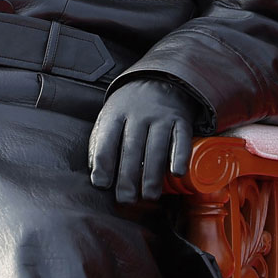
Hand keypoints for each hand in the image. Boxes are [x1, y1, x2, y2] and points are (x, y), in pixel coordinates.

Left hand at [88, 78, 200, 203]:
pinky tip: (177, 173)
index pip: (106, 141)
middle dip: (128, 177)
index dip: (103, 164)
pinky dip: (180, 156)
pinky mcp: (181, 120)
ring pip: (156, 148)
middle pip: (132, 149)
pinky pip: (181, 140)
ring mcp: (161, 116)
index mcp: (116, 113)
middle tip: (126, 199)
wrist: (160, 78)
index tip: (102, 184)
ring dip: (153, 174)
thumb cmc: (130, 107)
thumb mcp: (110, 116)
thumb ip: (100, 142)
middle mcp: (138, 114)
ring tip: (149, 196)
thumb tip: (96, 173)